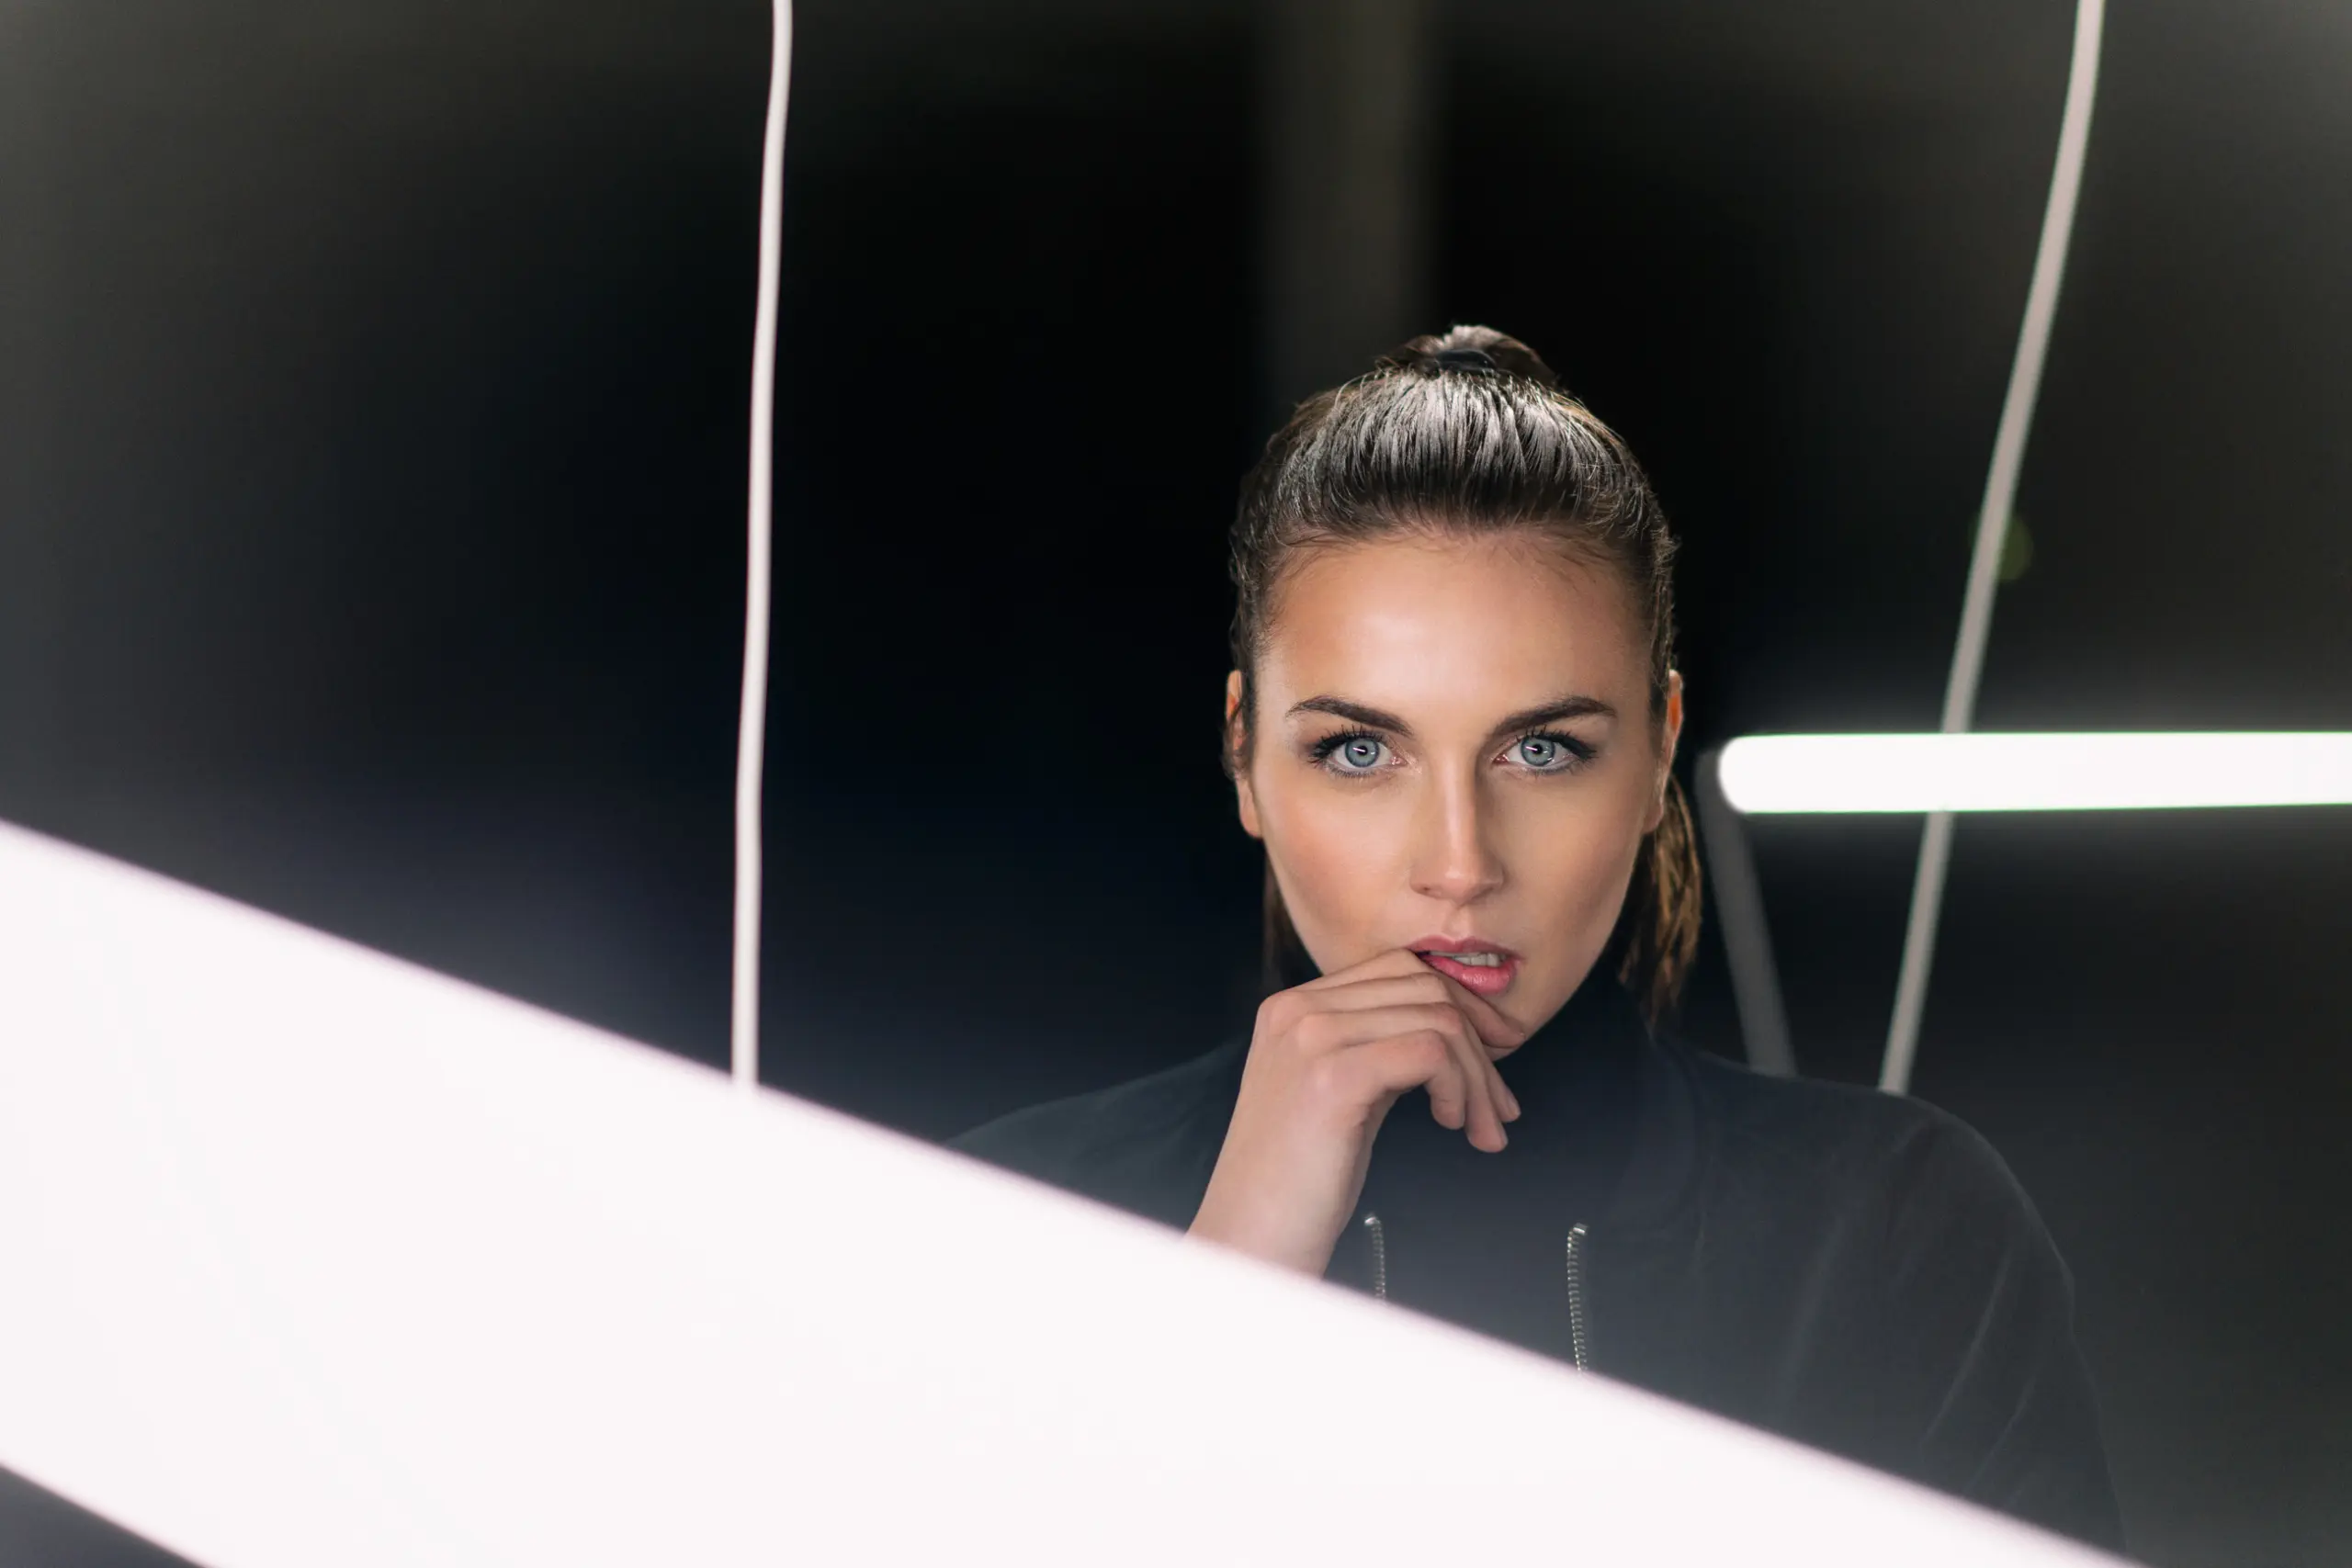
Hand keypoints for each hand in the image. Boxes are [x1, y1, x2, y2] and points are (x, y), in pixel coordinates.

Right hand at [1186, 947, 1530, 1276]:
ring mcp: (1311, 1038)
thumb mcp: (1339, 1092)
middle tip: (1499, 1106)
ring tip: (1482, 1127)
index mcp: (1293, 1006)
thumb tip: (1460, 1032)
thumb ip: (1380, 1048)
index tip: (1495, 1052)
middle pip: (1425, 988)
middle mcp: (1297, 1009)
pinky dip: (1460, 1087)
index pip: (1400, 969)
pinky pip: (1430, 1052)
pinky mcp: (1332, 1076)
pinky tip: (1453, 1124)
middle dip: (1480, 1045)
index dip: (1461, 1006)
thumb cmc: (1299, 1180)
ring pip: (1437, 1021)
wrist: (1252, 1237)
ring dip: (1478, 1078)